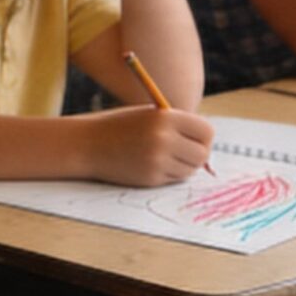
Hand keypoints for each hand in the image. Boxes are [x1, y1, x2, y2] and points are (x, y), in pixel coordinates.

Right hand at [85, 105, 214, 186]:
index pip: (206, 131)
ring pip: (190, 170)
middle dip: (196, 154)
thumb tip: (207, 143)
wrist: (87, 144)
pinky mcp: (151, 177)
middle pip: (202, 154)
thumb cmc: (120, 126)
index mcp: (165, 117)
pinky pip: (174, 179)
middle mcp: (164, 138)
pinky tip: (150, 164)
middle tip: (183, 151)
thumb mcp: (149, 115)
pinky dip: (168, 174)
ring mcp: (158, 160)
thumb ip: (177, 125)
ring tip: (163, 156)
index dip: (203, 137)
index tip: (194, 139)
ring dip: (183, 166)